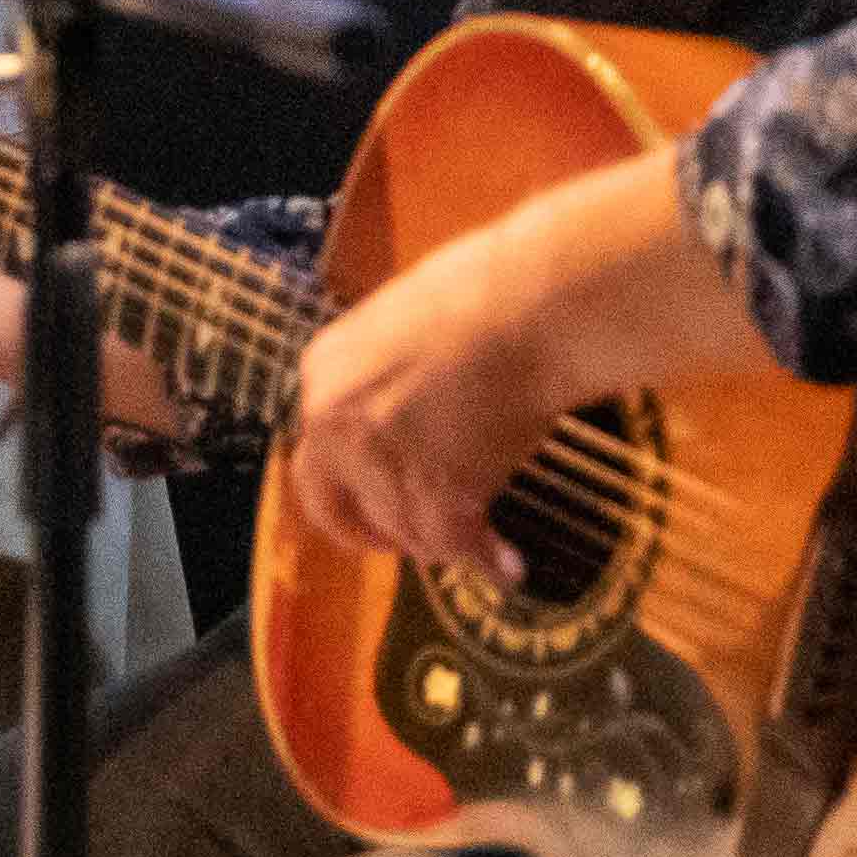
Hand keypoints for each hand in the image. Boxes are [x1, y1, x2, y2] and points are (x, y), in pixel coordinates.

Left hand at [284, 228, 575, 581]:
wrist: (534, 306)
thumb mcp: (406, 322)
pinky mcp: (432, 493)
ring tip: (482, 544)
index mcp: (323, 370)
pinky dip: (483, 558)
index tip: (379, 492)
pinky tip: (508, 564)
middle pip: (331, 504)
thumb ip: (386, 374)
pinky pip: (451, 544)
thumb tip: (407, 411)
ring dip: (441, 541)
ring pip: (401, 530)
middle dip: (368, 530)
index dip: (352, 478)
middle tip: (404, 541)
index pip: (321, 446)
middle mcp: (334, 421)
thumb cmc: (490, 293)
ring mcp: (377, 461)